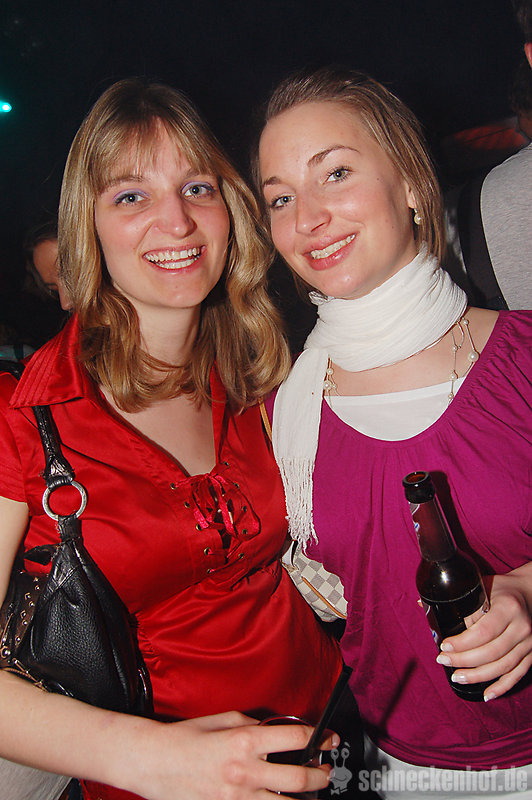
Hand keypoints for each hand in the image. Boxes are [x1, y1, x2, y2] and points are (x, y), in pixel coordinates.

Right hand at [123, 711, 337, 799]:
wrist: (152, 762)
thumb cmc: (184, 737)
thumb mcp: (223, 719)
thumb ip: (253, 725)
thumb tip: (275, 731)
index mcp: (245, 741)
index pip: (295, 739)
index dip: (319, 738)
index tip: (329, 739)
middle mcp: (245, 771)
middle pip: (299, 779)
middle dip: (321, 775)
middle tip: (326, 770)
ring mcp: (237, 798)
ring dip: (304, 799)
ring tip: (310, 792)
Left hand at [436, 564, 531, 699]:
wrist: (530, 592)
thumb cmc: (501, 590)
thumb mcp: (482, 587)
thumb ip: (459, 600)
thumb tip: (422, 604)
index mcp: (508, 608)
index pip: (484, 631)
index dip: (462, 642)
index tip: (444, 645)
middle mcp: (522, 627)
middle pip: (492, 652)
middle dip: (464, 660)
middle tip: (443, 661)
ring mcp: (529, 642)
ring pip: (503, 666)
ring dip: (478, 676)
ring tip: (458, 678)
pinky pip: (517, 674)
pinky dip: (502, 687)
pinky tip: (487, 694)